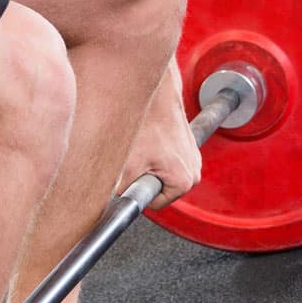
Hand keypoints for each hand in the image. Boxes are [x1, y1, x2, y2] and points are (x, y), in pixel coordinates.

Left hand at [119, 60, 201, 210]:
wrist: (156, 93)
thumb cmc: (146, 123)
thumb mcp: (127, 166)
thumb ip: (121, 194)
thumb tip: (107, 209)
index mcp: (185, 180)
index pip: (154, 204)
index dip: (137, 190)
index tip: (133, 174)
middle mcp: (194, 169)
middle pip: (160, 188)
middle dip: (145, 177)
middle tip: (139, 157)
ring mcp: (193, 155)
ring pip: (163, 173)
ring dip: (150, 164)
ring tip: (145, 145)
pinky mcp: (188, 143)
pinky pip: (168, 159)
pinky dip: (156, 152)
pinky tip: (151, 138)